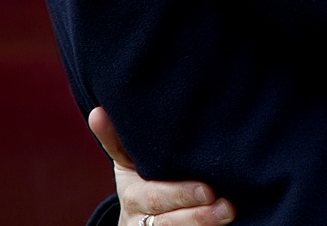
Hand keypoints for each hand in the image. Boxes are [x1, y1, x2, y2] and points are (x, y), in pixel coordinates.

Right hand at [88, 107, 235, 225]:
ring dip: (204, 224)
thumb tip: (97, 111)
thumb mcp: (128, 162)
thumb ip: (117, 140)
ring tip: (230, 212)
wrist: (140, 222)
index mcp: (134, 196)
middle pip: (170, 220)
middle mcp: (141, 220)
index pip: (156, 196)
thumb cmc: (142, 182)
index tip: (208, 191)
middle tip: (225, 203)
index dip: (181, 194)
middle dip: (198, 212)